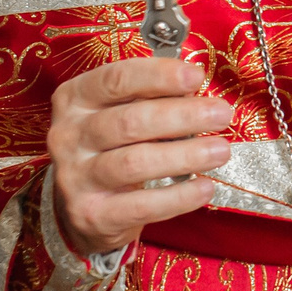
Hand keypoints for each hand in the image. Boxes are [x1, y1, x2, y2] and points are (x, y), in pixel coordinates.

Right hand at [47, 57, 232, 256]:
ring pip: (135, 162)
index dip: (159, 75)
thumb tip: (196, 89)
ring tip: (221, 151)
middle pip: (130, 121)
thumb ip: (150, 98)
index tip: (197, 76)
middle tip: (222, 114)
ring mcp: (75, 178)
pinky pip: (141, 205)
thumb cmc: (112, 148)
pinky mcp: (91, 214)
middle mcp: (69, 136)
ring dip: (185, 155)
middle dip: (183, 116)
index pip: (116, 79)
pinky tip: (205, 187)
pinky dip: (179, 196)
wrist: (84, 209)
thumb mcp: (118, 113)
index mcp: (75, 99)